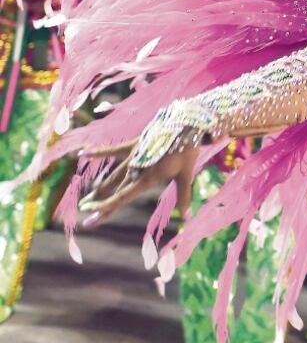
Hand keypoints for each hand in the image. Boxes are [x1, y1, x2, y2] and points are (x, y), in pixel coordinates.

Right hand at [78, 101, 213, 224]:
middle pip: (115, 190)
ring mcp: (133, 156)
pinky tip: (82, 153)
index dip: (106, 208)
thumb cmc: (187, 151)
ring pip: (112, 176)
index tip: (90, 217)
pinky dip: (98, 152)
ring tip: (86, 200)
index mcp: (148, 178)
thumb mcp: (185, 174)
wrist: (187, 125)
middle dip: (100, 203)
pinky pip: (113, 150)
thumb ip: (183, 195)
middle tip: (85, 215)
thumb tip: (187, 215)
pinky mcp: (133, 144)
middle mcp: (137, 168)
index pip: (123, 197)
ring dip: (100, 188)